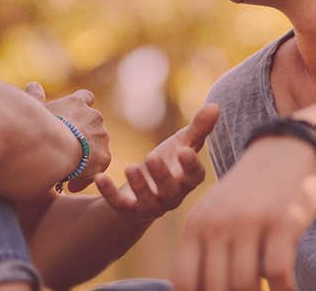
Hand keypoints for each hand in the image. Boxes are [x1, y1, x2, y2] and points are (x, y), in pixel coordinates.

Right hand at [41, 84, 110, 191]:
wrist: (53, 146)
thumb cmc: (38, 126)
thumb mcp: (33, 109)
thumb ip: (34, 97)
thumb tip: (34, 84)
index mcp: (77, 103)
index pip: (85, 97)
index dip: (82, 107)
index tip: (75, 117)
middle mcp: (94, 116)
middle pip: (93, 124)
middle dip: (83, 136)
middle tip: (66, 152)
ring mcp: (102, 135)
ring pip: (97, 146)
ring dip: (86, 156)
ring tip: (67, 171)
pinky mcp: (105, 156)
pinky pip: (98, 166)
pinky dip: (87, 175)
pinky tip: (72, 185)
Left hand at [96, 104, 219, 224]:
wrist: (143, 191)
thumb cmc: (168, 163)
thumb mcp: (182, 144)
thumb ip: (198, 128)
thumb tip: (215, 105)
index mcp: (186, 180)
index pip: (195, 176)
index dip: (191, 166)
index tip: (184, 151)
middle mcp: (172, 197)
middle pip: (171, 190)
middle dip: (162, 175)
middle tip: (151, 157)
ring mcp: (151, 206)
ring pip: (148, 201)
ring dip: (139, 186)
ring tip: (130, 167)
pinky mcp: (129, 210)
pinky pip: (119, 206)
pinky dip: (109, 193)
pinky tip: (100, 177)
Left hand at [172, 136, 315, 290]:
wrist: (286, 149)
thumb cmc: (249, 192)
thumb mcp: (215, 213)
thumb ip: (202, 249)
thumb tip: (193, 290)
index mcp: (196, 225)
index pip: (184, 282)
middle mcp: (218, 224)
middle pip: (215, 288)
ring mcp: (249, 222)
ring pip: (244, 284)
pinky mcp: (282, 222)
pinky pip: (277, 272)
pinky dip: (283, 289)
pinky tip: (288, 289)